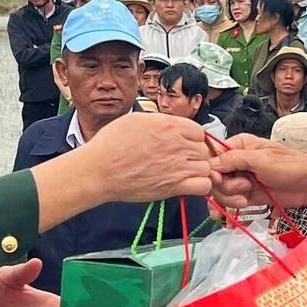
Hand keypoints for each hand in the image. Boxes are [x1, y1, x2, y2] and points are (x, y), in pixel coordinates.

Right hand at [76, 112, 214, 203]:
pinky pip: (203, 185)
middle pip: (203, 150)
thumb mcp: (136, 120)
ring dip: (197, 171)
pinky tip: (187, 185)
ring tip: (182, 174)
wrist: (100, 170)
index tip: (183, 146)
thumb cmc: (111, 144)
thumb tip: (169, 125)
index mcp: (169, 125)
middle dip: (194, 156)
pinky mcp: (175, 186)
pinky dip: (200, 186)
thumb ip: (159, 122)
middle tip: (180, 162)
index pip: (198, 131)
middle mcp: (178, 144)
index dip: (192, 140)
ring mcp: (178, 165)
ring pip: (206, 168)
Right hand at [211, 133, 306, 210]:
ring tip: (246, 198)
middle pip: (215, 176)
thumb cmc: (291, 166)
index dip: (213, 170)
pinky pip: (228, 202)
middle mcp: (237, 162)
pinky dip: (228, 207)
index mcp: (240, 146)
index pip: (213, 155)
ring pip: (220, 191)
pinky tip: (227, 214)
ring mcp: (240, 179)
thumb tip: (211, 164)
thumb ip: (234, 159)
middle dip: (226, 186)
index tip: (220, 179)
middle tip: (244, 186)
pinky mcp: (245, 194)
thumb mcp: (261, 159)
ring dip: (229, 198)